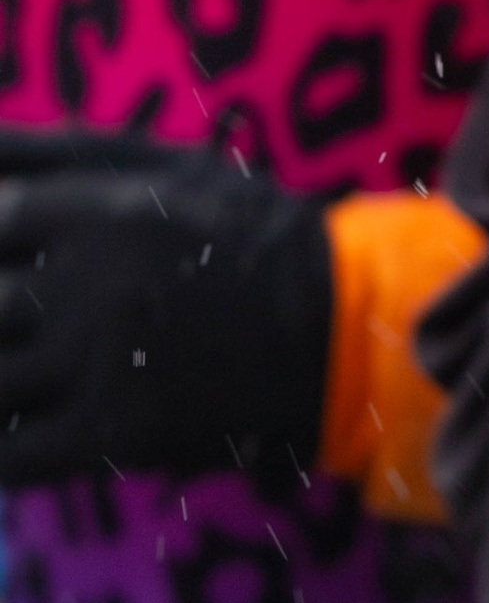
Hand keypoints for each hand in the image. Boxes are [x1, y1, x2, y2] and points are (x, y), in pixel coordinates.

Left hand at [0, 133, 332, 487]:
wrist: (342, 329)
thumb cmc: (251, 232)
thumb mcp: (171, 164)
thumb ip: (63, 148)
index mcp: (99, 213)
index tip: (10, 256)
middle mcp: (89, 288)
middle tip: (19, 314)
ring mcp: (97, 368)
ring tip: (21, 362)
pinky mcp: (114, 439)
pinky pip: (11, 455)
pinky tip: (17, 424)